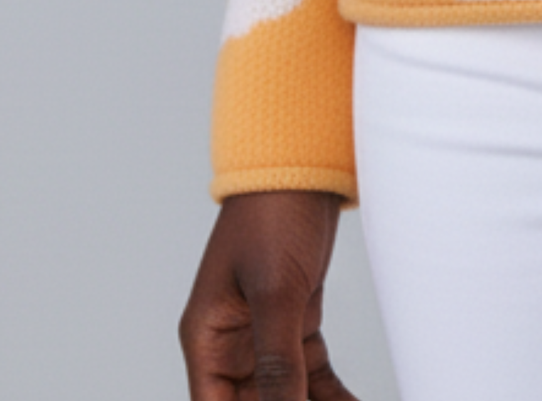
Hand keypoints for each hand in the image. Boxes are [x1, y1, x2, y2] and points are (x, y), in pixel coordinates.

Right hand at [180, 188, 360, 400]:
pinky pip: (314, 377)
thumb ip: (277, 361)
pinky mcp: (298, 324)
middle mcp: (232, 345)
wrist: (304, 163)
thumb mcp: (275, 292)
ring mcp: (266, 335)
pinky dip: (333, 397)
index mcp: (208, 339)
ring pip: (289, 396)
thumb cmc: (273, 211)